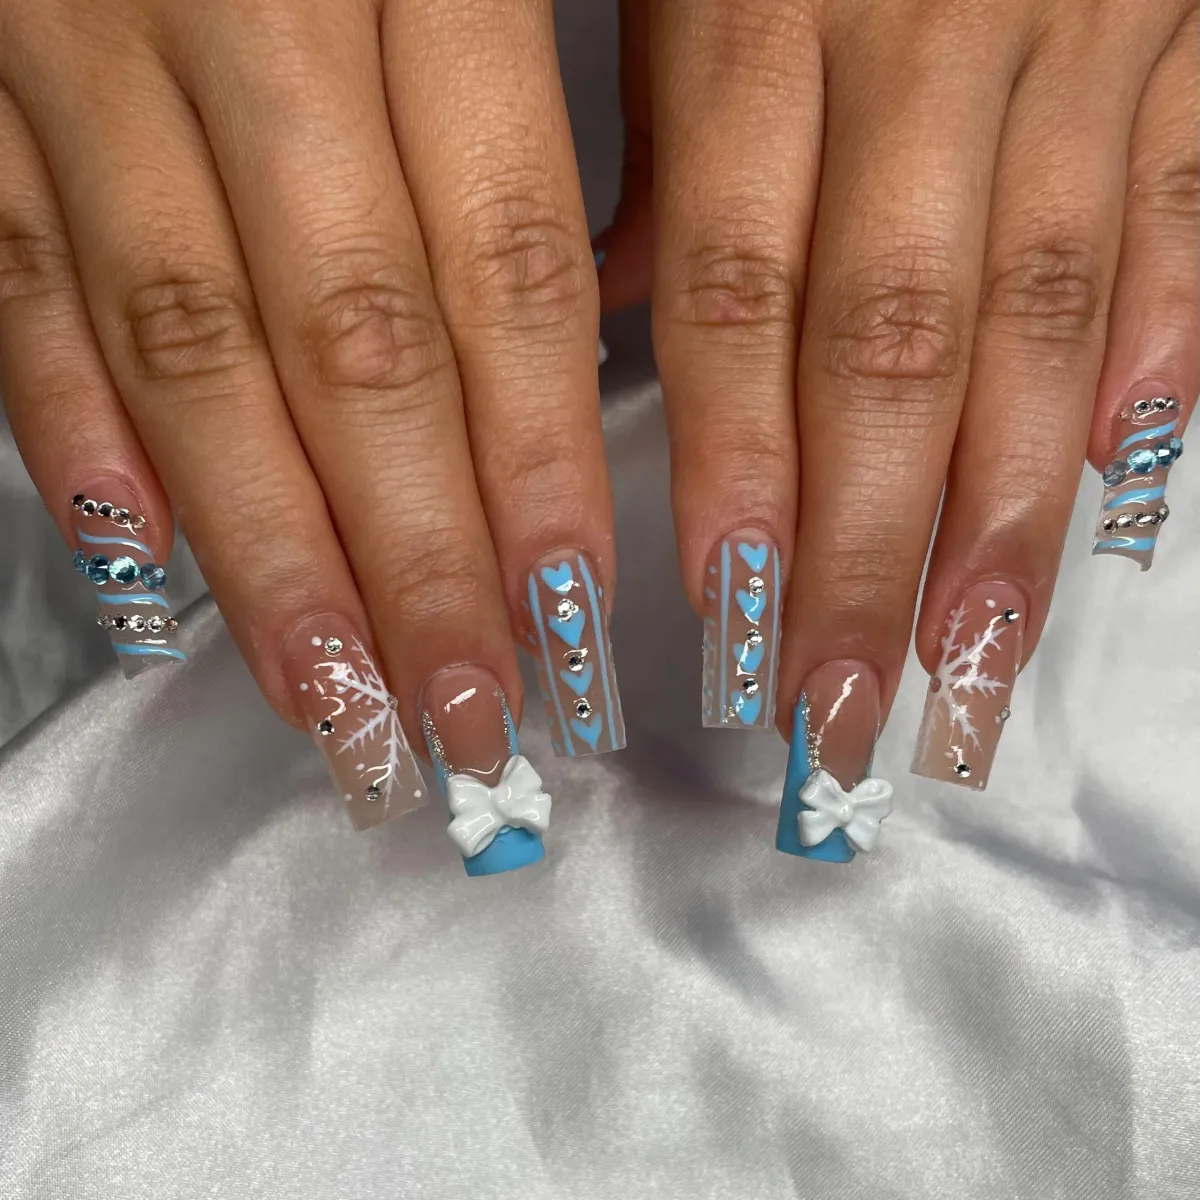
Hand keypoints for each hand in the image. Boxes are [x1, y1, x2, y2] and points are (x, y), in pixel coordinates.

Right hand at [0, 0, 623, 869]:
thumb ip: (550, 76)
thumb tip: (622, 291)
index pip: (500, 278)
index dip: (535, 466)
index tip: (572, 623)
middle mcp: (237, 12)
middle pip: (352, 353)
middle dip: (414, 562)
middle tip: (463, 729)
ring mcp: (70, 42)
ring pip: (189, 348)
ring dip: (264, 550)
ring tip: (332, 703)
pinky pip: (11, 271)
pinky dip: (66, 420)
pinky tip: (135, 559)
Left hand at [598, 0, 1196, 842]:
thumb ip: (654, 112)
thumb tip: (623, 293)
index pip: (742, 293)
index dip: (734, 470)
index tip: (721, 621)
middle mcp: (933, 24)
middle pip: (891, 348)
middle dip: (865, 550)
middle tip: (839, 708)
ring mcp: (1089, 20)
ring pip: (1044, 313)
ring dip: (1006, 511)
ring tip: (975, 660)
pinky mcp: (1198, 11)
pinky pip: (1189, 202)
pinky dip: (1165, 342)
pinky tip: (1129, 481)